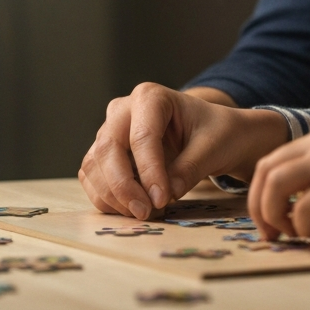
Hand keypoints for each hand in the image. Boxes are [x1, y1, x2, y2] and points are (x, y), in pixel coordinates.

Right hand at [78, 82, 287, 218]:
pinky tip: (130, 210)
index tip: (163, 199)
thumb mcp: (212, 148)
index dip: (149, 171)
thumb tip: (166, 195)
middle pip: (108, 149)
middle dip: (124, 186)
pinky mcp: (104, 154)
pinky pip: (92, 178)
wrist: (215, 134)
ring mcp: (110, 130)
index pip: (142, 136)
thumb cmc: (216, 132)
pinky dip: (106, 198)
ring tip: (143, 213)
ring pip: (94, 165)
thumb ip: (189, 169)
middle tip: (146, 212)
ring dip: (112, 196)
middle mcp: (124, 109)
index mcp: (151, 96)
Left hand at [248, 127, 309, 238]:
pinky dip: (303, 225)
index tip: (270, 220)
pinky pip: (304, 206)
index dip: (260, 192)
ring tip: (291, 235)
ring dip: (273, 215)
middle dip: (258, 205)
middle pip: (264, 170)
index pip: (271, 160)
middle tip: (270, 233)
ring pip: (275, 183)